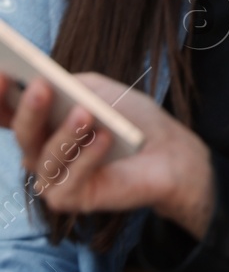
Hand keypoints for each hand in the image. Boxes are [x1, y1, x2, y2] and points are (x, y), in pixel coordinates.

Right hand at [9, 73, 214, 238]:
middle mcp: (38, 154)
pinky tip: (105, 138)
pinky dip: (88, 157)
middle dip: (31, 110)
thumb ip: (70, 84)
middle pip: (24, 134)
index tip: (2, 72)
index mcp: (40, 126)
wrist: (169, 151)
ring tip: (85, 113)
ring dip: (66, 134)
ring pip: (46, 158)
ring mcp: (51, 179)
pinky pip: (70, 179)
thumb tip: (43, 79)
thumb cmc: (131, 119)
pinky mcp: (69, 200)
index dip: (0, 97)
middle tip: (42, 86)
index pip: (7, 114)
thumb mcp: (100, 91)